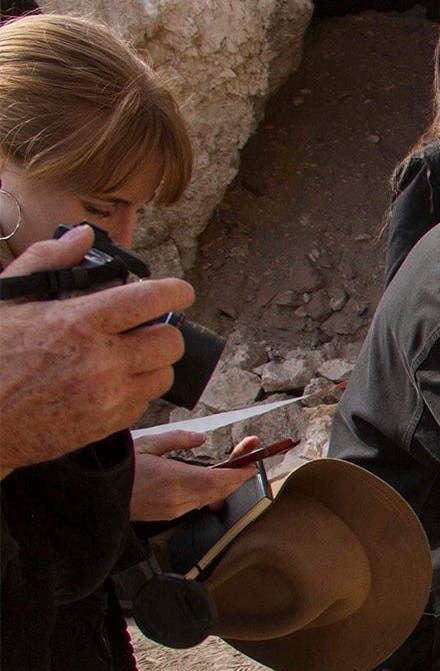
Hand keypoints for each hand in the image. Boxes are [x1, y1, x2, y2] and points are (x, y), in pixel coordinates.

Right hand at [0, 229, 191, 472]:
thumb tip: (84, 235)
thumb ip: (48, 261)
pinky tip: (111, 381)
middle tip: (146, 327)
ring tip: (128, 355)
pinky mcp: (106, 425)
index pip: (150, 300)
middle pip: (170, 341)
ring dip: (153, 361)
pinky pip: (144, 403)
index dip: (175, 292)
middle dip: (163, 329)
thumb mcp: (7, 299)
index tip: (180, 291)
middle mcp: (101, 361)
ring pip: (164, 375)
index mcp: (79, 323)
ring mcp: (107, 397)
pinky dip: (135, 390)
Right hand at [129, 433, 261, 521]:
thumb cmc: (116, 469)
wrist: (95, 497)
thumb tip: (200, 438)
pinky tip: (211, 479)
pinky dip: (209, 491)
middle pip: (220, 489)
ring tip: (234, 464)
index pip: (220, 479)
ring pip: (211, 497)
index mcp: (175, 479)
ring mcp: (174, 510)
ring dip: (225, 482)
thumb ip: (177, 440)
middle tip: (248, 454)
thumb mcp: (146, 444)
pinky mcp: (168, 515)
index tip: (254, 459)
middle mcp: (179, 499)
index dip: (241, 471)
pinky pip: (197, 503)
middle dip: (238, 472)